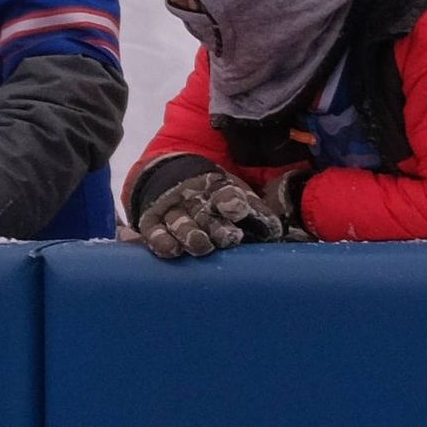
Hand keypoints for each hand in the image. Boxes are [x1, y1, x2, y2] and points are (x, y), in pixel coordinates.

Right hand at [130, 161, 294, 261]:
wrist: (170, 176)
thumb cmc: (213, 195)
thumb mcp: (235, 194)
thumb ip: (256, 212)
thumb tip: (275, 231)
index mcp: (216, 189)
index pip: (224, 193)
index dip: (231, 201)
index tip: (238, 209)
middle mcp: (193, 199)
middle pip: (204, 213)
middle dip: (216, 226)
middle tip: (229, 238)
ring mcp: (171, 211)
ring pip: (180, 223)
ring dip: (190, 234)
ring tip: (201, 246)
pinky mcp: (151, 223)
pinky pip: (153, 232)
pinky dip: (160, 240)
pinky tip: (170, 250)